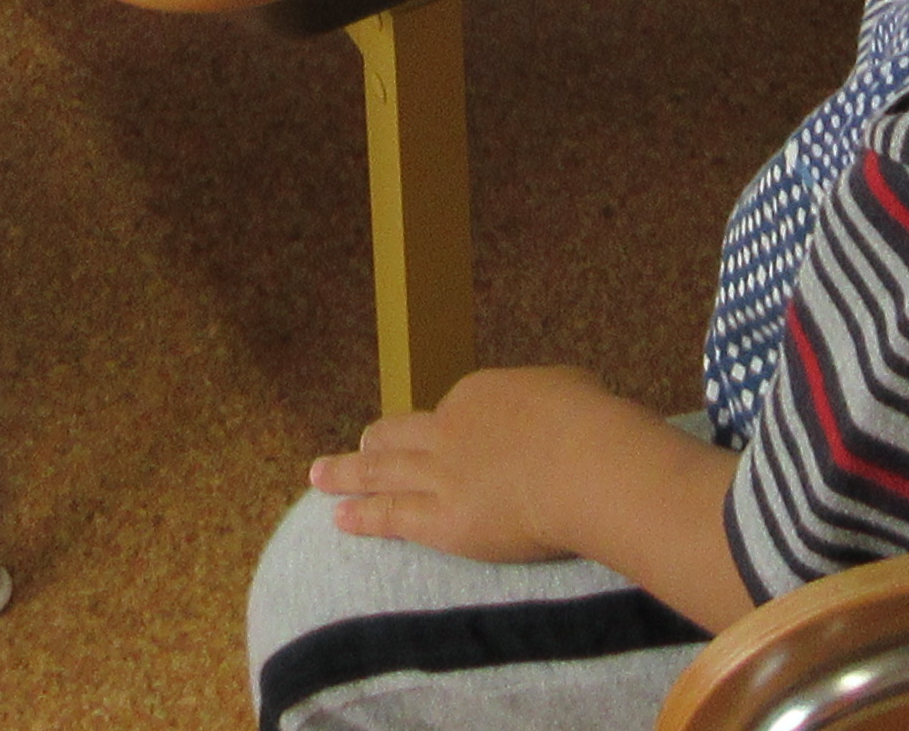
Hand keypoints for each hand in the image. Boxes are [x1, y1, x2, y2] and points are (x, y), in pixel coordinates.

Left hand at [309, 368, 622, 565]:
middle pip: (401, 434)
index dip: (455, 429)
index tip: (461, 440)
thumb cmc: (590, 423)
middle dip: (378, 440)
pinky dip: (363, 516)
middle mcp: (449, 429)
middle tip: (359, 443)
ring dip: (346, 472)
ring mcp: (440, 474)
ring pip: (380, 471)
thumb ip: (544, 401)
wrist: (583, 461)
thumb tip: (551, 407)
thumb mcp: (566, 389)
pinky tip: (339, 518)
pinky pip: (392, 516)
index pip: (455, 412)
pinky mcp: (441, 520)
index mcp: (478, 394)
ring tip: (318, 476)